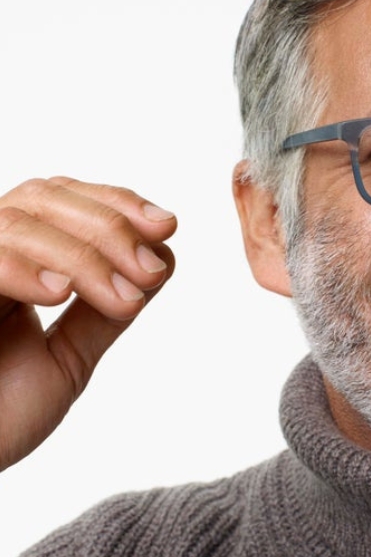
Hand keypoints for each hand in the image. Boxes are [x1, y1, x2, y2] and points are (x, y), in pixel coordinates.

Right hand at [0, 177, 176, 470]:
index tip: (168, 225)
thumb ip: (105, 312)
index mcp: (12, 265)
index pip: (61, 200)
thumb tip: (162, 260)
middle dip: (110, 227)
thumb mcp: (66, 359)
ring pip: (17, 221)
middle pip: (43, 197)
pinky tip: (60, 292)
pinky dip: (24, 268)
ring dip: (85, 256)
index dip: (115, 202)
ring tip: (123, 298)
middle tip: (149, 271)